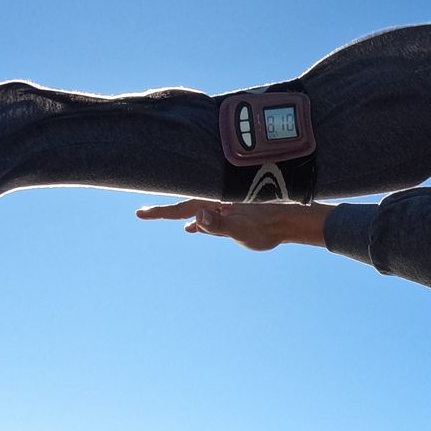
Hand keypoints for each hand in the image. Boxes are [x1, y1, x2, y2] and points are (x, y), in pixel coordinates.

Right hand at [135, 199, 332, 251]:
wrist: (289, 221)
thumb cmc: (266, 226)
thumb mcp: (241, 229)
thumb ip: (218, 224)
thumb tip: (196, 219)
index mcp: (216, 202)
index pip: (182, 207)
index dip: (161, 211)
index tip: (141, 213)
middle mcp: (218, 201)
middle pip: (186, 204)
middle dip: (166, 209)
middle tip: (143, 212)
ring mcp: (225, 207)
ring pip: (197, 209)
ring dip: (180, 214)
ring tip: (163, 217)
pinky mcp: (233, 214)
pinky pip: (209, 216)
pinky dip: (197, 221)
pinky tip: (190, 228)